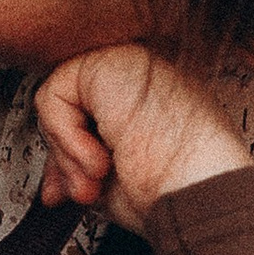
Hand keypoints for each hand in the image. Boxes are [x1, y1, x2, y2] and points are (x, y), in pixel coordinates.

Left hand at [34, 48, 249, 228]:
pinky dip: (64, 135)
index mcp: (148, 102)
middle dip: (64, 158)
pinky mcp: (112, 60)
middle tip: (85, 190)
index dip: (72, 157)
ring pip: (59, 100)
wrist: (200, 191)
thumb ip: (80, 167)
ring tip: (98, 176)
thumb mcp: (113, 182)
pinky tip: (97, 158)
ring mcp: (129, 64)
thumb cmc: (173, 193)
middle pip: (71, 108)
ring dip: (68, 152)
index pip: (89, 117)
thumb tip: (53, 186)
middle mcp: (140, 78)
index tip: (77, 192)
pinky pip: (53, 95)